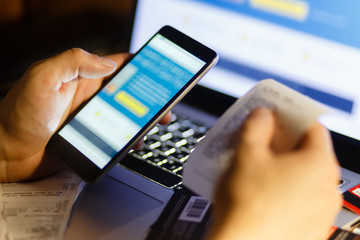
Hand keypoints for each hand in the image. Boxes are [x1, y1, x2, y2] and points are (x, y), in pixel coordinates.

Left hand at [0, 48, 170, 181]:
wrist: (7, 154)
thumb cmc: (18, 116)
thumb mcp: (43, 78)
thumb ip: (73, 62)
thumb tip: (107, 62)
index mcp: (81, 78)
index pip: (118, 66)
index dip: (140, 66)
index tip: (158, 69)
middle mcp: (90, 97)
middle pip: (129, 92)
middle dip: (151, 96)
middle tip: (165, 103)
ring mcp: (92, 119)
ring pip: (128, 116)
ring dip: (144, 119)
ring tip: (155, 123)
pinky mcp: (93, 139)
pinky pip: (118, 137)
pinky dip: (131, 138)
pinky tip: (134, 142)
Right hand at [210, 108, 341, 239]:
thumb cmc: (248, 206)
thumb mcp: (247, 154)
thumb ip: (256, 126)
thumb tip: (263, 116)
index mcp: (319, 164)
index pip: (312, 126)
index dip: (291, 117)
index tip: (276, 116)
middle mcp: (328, 188)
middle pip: (308, 152)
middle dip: (285, 143)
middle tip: (263, 141)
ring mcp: (322, 211)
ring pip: (304, 177)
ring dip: (284, 167)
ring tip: (259, 168)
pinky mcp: (311, 227)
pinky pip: (301, 198)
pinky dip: (286, 190)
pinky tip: (263, 192)